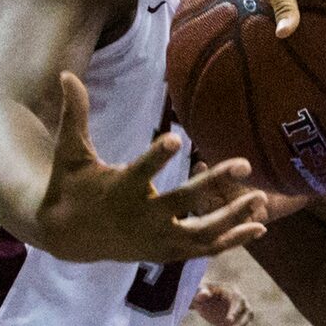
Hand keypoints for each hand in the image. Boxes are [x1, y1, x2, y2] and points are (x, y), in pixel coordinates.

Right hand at [40, 73, 270, 264]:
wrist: (67, 238)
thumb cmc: (72, 187)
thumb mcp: (69, 152)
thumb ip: (75, 113)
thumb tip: (66, 73)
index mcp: (119, 189)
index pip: (140, 172)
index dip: (157, 157)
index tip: (176, 139)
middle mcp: (141, 217)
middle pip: (181, 202)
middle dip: (213, 185)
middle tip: (243, 163)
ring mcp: (155, 239)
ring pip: (200, 232)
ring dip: (232, 217)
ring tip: (260, 199)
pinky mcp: (165, 252)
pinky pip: (203, 248)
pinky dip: (231, 240)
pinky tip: (258, 227)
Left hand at [192, 280, 255, 325]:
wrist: (203, 302)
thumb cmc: (201, 294)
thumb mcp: (199, 291)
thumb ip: (200, 292)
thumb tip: (204, 295)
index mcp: (234, 294)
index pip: (239, 303)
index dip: (235, 312)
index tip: (228, 321)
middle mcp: (242, 306)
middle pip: (247, 316)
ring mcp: (242, 318)